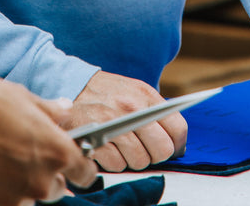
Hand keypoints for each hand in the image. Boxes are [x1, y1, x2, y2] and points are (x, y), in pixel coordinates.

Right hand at [0, 76, 95, 205]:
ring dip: (22, 188)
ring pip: (29, 199)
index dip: (83, 168)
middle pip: (55, 189)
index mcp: (57, 152)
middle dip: (48, 176)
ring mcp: (16, 198)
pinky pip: (3, 205)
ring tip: (4, 167)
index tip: (80, 166)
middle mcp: (42, 181)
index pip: (84, 173)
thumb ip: (50, 110)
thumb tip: (65, 109)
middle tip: (30, 158)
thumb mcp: (26, 98)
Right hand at [71, 70, 186, 171]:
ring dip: (133, 159)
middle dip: (155, 154)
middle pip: (162, 150)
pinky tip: (109, 148)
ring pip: (141, 161)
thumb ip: (155, 111)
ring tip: (123, 146)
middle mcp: (133, 108)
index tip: (170, 147)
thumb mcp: (135, 90)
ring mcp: (115, 124)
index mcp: (146, 95)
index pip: (177, 128)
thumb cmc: (107, 92)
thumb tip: (176, 139)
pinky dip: (114, 161)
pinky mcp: (97, 139)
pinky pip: (118, 165)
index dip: (177, 143)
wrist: (72, 85)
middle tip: (144, 148)